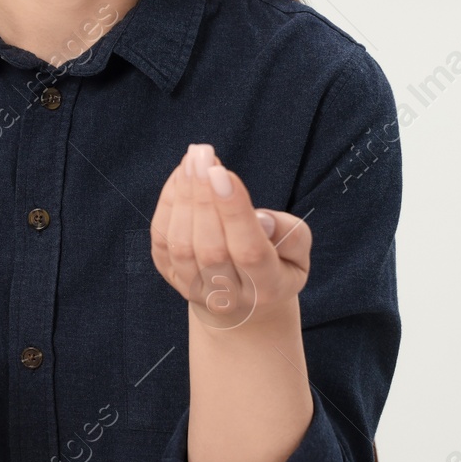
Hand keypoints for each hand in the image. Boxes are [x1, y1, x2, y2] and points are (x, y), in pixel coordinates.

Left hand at [149, 143, 310, 330]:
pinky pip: (162, 241)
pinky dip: (168, 205)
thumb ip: (289, 233)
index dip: (233, 211)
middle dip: (203, 196)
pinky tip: (182, 176)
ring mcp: (195, 290)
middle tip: (202, 154)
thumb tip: (258, 216)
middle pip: (210, 248)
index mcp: (267, 288)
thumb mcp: (298, 251)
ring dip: (183, 197)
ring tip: (193, 159)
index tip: (221, 171)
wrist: (245, 307)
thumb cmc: (278, 265)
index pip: (249, 250)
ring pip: (180, 245)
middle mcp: (229, 296)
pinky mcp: (172, 278)